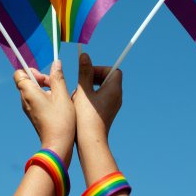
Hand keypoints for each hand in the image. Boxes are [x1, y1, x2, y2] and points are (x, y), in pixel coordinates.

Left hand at [13, 60, 75, 164]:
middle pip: (27, 81)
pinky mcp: (33, 115)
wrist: (57, 145)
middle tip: (55, 86)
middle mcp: (24, 100)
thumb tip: (56, 62)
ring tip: (59, 96)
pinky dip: (46, 98)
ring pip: (33, 91)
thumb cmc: (60, 120)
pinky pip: (36, 100)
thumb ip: (58, 78)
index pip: (19, 74)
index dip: (31, 71)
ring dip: (45, 89)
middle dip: (42, 79)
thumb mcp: (62, 95)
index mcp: (28, 92)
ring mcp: (28, 108)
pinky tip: (58, 105)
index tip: (45, 77)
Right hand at [72, 53, 131, 195]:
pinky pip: (100, 98)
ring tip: (78, 94)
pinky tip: (79, 104)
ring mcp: (112, 106)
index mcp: (114, 90)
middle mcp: (116, 97)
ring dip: (90, 87)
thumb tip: (85, 55)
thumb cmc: (87, 116)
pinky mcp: (106, 113)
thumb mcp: (83, 91)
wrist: (90, 140)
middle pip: (109, 79)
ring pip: (102, 89)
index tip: (88, 73)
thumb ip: (84, 72)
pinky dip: (90, 97)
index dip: (100, 68)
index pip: (114, 70)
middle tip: (81, 82)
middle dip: (93, 77)